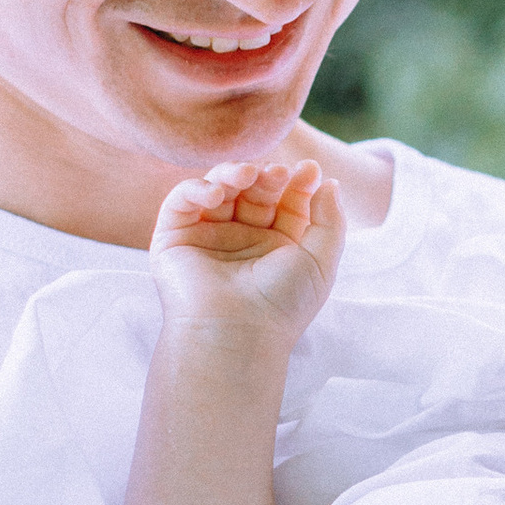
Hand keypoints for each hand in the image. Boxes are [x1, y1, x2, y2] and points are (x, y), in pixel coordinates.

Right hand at [149, 157, 344, 349]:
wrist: (237, 334)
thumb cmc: (281, 305)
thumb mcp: (321, 262)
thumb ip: (330, 221)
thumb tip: (329, 183)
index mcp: (275, 246)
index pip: (285, 202)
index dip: (297, 183)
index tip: (310, 170)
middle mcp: (241, 240)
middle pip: (253, 192)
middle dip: (267, 177)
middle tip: (277, 172)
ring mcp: (207, 237)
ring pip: (217, 189)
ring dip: (232, 174)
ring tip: (248, 174)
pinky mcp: (173, 239)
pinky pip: (180, 202)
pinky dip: (195, 188)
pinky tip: (215, 193)